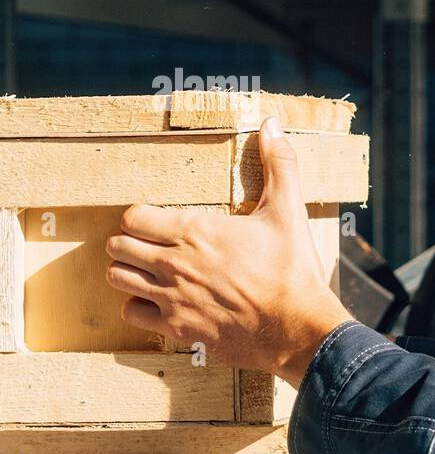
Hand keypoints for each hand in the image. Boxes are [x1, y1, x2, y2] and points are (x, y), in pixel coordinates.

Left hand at [105, 117, 352, 387]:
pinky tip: (161, 302)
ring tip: (147, 271)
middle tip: (148, 245)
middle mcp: (174, 264)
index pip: (133, 217)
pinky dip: (141, 308)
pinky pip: (134, 314)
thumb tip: (273, 125)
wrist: (297, 327)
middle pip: (118, 247)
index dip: (140, 216)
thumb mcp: (288, 212)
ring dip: (128, 273)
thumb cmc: (292, 270)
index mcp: (195, 232)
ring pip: (118, 279)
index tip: (154, 220)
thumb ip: (279, 166)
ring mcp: (172, 298)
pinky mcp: (178, 328)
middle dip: (129, 243)